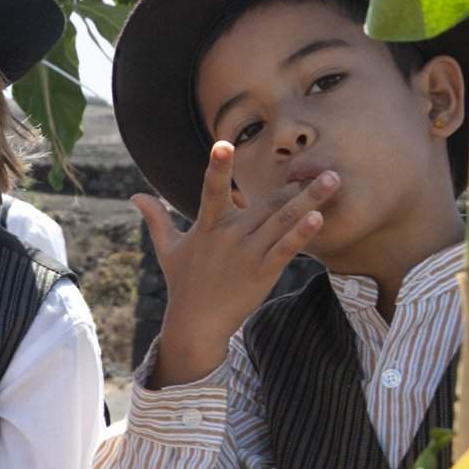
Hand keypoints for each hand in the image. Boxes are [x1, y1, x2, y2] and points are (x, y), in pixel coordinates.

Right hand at [138, 143, 337, 387]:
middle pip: (265, 204)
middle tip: (323, 163)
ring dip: (309, 201)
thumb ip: (156, 218)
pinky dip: (301, 234)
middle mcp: (228, 236)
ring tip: (332, 180)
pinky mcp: (262, 274)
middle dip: (294, 184)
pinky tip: (317, 218)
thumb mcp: (167, 249)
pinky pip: (285, 250)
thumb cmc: (183, 284)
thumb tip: (136, 195)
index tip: (223, 144)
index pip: (211, 190)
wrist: (195, 324)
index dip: (217, 167)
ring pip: (281, 222)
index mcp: (207, 226)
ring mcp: (246, 255)